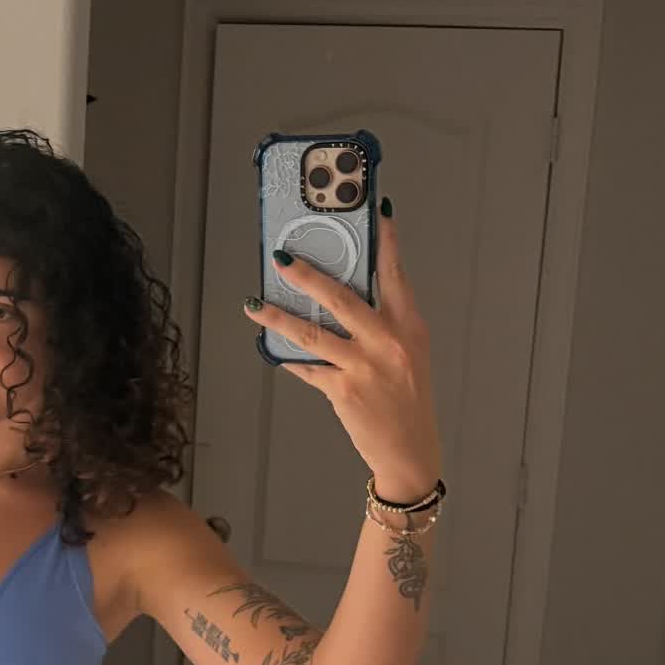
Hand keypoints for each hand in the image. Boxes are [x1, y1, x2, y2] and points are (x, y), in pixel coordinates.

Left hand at [242, 199, 440, 497]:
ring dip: (278, 317)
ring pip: (312, 333)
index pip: (394, 275)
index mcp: (409, 326)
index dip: (384, 243)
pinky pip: (306, 367)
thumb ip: (383, 322)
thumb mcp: (407, 353)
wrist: (410, 450)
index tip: (376, 213)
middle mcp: (388, 342)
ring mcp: (364, 366)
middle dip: (307, 275)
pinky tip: (271, 348)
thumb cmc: (407, 399)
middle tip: (281, 258)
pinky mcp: (342, 390)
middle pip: (341, 297)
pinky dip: (287, 357)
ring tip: (254, 305)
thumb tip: (340, 294)